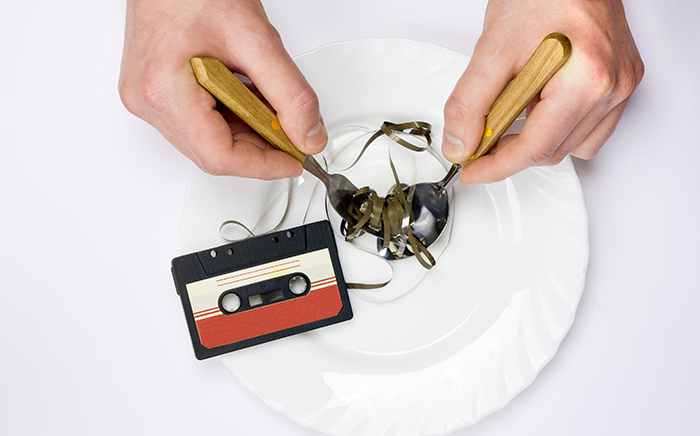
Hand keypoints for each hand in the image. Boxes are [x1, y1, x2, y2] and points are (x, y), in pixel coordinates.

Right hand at [118, 0, 326, 178]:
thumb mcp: (255, 39)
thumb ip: (290, 93)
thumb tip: (309, 135)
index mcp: (163, 91)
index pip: (219, 156)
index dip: (264, 165)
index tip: (295, 160)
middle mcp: (147, 101)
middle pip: (213, 153)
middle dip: (259, 149)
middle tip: (293, 134)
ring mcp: (147, 98)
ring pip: (207, 141)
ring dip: (246, 134)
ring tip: (271, 109)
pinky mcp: (156, 92)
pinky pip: (199, 123)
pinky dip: (231, 118)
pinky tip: (249, 100)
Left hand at [442, 0, 643, 184]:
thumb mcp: (492, 49)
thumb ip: (470, 103)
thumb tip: (460, 144)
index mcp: (585, 80)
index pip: (536, 148)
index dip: (497, 167)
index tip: (473, 170)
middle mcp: (612, 86)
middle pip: (553, 150)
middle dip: (512, 151)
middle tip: (480, 139)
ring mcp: (621, 84)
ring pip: (573, 145)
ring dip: (537, 140)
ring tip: (512, 111)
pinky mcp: (623, 79)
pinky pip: (592, 128)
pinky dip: (561, 128)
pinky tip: (541, 106)